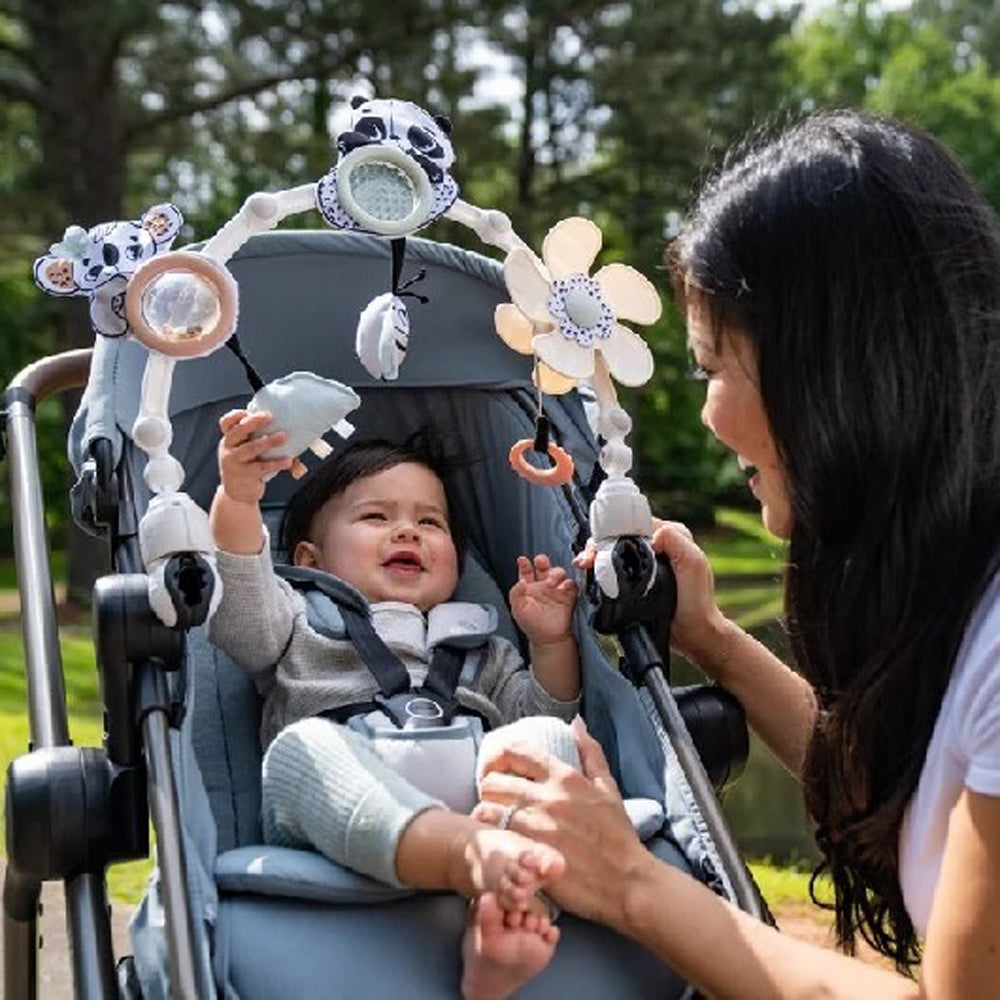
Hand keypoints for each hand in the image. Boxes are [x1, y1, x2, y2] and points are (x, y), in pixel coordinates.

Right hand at [217, 409, 295, 504]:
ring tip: (284, 436)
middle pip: (238, 431)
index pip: (226, 423)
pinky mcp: (245, 475)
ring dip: (269, 441)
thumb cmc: (248, 467)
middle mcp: (228, 448)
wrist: (237, 494)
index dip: (236, 415)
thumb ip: (262, 441)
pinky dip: (276, 463)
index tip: (249, 411)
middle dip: (254, 422)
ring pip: (251, 448)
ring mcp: (234, 462)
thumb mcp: (248, 452)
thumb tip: (293, 434)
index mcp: (229, 439)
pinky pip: (262, 467)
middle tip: (270, 417)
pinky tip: (288, 460)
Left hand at [474, 716, 649, 930]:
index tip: (502, 767)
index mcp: (564, 777)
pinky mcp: (528, 854)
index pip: (516, 751)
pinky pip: (495, 838)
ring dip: (487, 812)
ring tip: (494, 821)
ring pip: (488, 809)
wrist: (627, 883)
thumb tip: (576, 722)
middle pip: (494, 780)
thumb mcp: (608, 788)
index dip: (502, 756)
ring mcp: (534, 827)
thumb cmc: (618, 836)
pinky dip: (492, 838)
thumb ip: (590, 752)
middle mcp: (545, 798)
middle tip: (496, 797)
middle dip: (490, 786)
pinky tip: (499, 842)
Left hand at [509, 554, 577, 645]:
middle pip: (543, 566)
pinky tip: (563, 587)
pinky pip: (570, 584)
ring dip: (556, 573)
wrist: (547, 638)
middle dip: (542, 561)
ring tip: (552, 582)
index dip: (524, 564)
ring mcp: (555, 589)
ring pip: (558, 572)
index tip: (522, 560)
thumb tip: (521, 581)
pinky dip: (568, 583)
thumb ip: (516, 594)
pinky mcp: (567, 595)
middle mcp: (542, 584)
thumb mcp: (518, 609)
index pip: (526, 570)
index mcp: (528, 586)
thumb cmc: (531, 624)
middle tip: (541, 562)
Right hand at [574, 520, 730, 680]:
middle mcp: (658, 545)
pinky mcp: (637, 579)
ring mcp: (646, 562)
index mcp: (671, 535)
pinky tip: (588, 574)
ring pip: (614, 550)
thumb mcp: (692, 564)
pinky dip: (600, 569)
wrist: (693, 633)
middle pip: (620, 535)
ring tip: (583, 566)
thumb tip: (651, 536)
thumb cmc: (697, 601)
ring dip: (596, 556)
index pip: (635, 523)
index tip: (598, 545)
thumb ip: (676, 541)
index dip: (613, 531)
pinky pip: (615, 567)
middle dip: (598, 543)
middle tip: (586, 560)